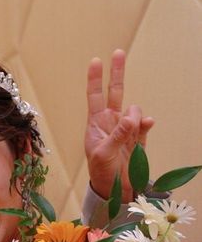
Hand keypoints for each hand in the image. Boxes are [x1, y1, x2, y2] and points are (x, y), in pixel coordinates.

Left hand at [85, 49, 154, 201]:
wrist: (115, 190)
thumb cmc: (101, 172)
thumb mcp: (103, 154)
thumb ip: (117, 134)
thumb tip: (130, 115)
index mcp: (96, 124)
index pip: (94, 97)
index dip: (95, 79)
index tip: (95, 61)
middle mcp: (110, 122)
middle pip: (114, 92)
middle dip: (116, 73)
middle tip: (118, 52)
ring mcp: (125, 129)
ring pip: (134, 110)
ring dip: (135, 117)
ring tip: (130, 133)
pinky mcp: (139, 137)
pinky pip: (145, 124)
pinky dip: (146, 123)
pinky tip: (146, 125)